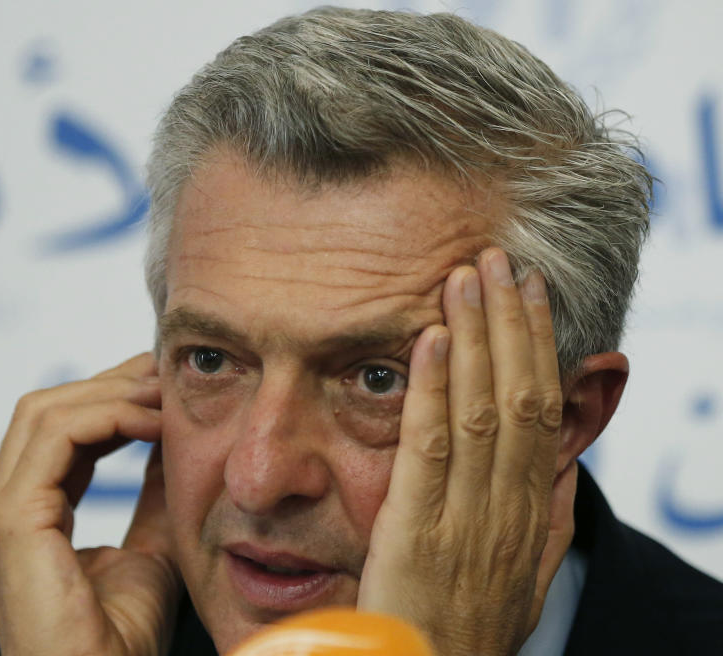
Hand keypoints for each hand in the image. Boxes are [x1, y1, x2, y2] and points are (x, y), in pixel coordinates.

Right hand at [0, 353, 181, 655]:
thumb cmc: (121, 642)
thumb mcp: (151, 548)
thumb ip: (154, 494)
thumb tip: (172, 440)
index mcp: (30, 514)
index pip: (61, 430)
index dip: (112, 398)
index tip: (164, 385)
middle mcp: (5, 508)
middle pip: (45, 409)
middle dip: (110, 383)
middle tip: (167, 372)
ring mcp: (1, 514)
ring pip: (44, 412)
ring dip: (112, 393)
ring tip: (166, 395)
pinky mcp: (11, 521)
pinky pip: (55, 437)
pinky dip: (107, 416)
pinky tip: (154, 423)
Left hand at [357, 248, 573, 654]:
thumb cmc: (468, 631)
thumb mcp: (523, 577)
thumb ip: (543, 518)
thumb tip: (559, 462)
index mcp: (528, 512)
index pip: (541, 411)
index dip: (538, 347)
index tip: (529, 294)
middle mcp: (505, 507)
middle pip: (516, 398)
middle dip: (508, 324)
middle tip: (498, 260)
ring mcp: (463, 518)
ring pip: (479, 411)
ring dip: (474, 339)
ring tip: (465, 278)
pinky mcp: (415, 532)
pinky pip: (428, 451)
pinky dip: (429, 391)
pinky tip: (426, 341)